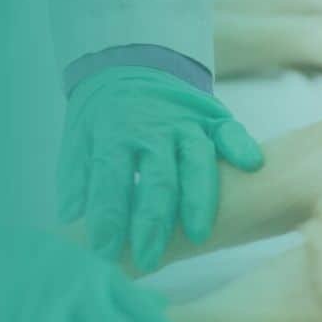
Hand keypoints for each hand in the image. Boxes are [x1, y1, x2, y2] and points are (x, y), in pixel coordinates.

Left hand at [58, 67, 262, 272]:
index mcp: (115, 133)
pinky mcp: (214, 118)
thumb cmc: (107, 115)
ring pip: (198, 162)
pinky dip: (241, 146)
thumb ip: (78, 176)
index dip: (108, 216)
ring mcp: (188, 123)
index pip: (111, 179)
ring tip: (198, 233)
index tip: (105, 250)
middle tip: (149, 257)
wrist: (135, 65)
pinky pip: (231, 131)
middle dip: (153, 221)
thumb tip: (70, 218)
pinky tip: (251, 165)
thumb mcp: (79, 137)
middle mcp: (154, 129)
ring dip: (199, 199)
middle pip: (158, 179)